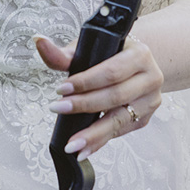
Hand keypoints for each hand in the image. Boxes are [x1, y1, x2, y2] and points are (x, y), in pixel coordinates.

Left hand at [38, 32, 163, 157]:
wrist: (137, 64)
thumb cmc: (110, 54)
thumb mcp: (89, 49)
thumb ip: (63, 53)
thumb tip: (39, 41)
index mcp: (140, 54)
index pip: (111, 71)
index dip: (85, 82)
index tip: (60, 89)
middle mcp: (151, 77)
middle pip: (116, 96)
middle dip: (85, 105)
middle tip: (58, 110)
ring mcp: (150, 100)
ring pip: (120, 119)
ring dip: (94, 134)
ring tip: (72, 145)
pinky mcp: (145, 118)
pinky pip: (121, 131)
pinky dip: (101, 140)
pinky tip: (86, 148)